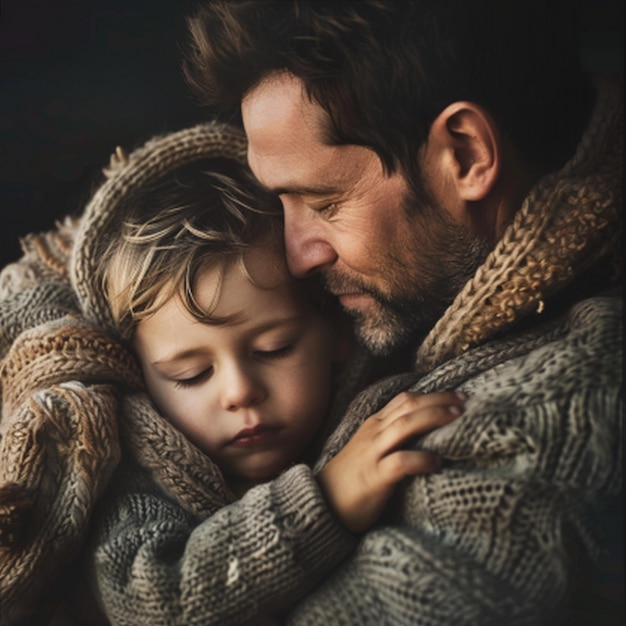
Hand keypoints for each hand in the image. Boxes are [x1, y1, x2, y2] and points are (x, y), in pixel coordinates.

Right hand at [316, 390, 465, 532]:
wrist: (323, 503)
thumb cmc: (352, 478)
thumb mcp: (370, 449)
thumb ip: (391, 436)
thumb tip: (426, 433)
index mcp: (374, 425)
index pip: (405, 399)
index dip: (432, 394)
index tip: (457, 396)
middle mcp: (374, 433)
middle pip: (409, 406)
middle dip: (439, 401)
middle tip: (465, 401)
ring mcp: (373, 453)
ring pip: (405, 426)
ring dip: (433, 418)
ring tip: (457, 419)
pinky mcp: (374, 477)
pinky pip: (400, 463)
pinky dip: (421, 459)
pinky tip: (437, 462)